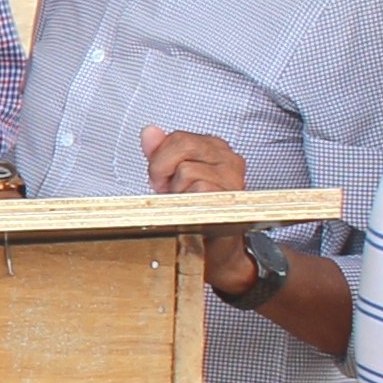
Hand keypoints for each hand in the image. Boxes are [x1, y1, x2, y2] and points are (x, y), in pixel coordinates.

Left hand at [143, 124, 255, 290]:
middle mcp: (228, 159)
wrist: (215, 251)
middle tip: (167, 189)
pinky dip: (187, 201)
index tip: (161, 177)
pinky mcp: (230, 196)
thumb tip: (149, 132)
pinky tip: (194, 211)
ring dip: (177, 191)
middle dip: (163, 168)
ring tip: (186, 203)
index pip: (178, 136)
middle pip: (182, 144)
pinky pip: (198, 187)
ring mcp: (232, 178)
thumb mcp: (171, 179)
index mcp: (215, 149)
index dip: (160, 157)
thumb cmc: (195, 214)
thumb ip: (159, 152)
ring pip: (187, 168)